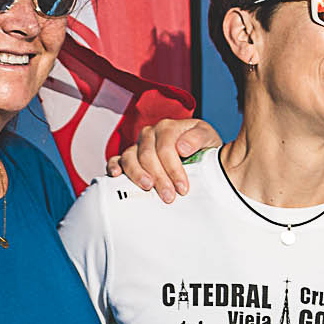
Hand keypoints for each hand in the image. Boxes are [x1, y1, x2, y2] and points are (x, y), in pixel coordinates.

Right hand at [102, 117, 222, 201]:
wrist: (198, 153)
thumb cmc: (202, 146)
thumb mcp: (208, 137)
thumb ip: (198, 138)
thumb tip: (181, 148)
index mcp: (168, 127)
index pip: (166, 148)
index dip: (173, 169)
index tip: (183, 188)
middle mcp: (150, 134)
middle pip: (147, 155)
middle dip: (159, 177)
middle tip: (169, 196)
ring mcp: (138, 145)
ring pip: (130, 157)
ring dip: (138, 174)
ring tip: (148, 188)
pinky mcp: (129, 157)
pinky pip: (116, 159)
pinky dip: (114, 166)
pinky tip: (116, 175)